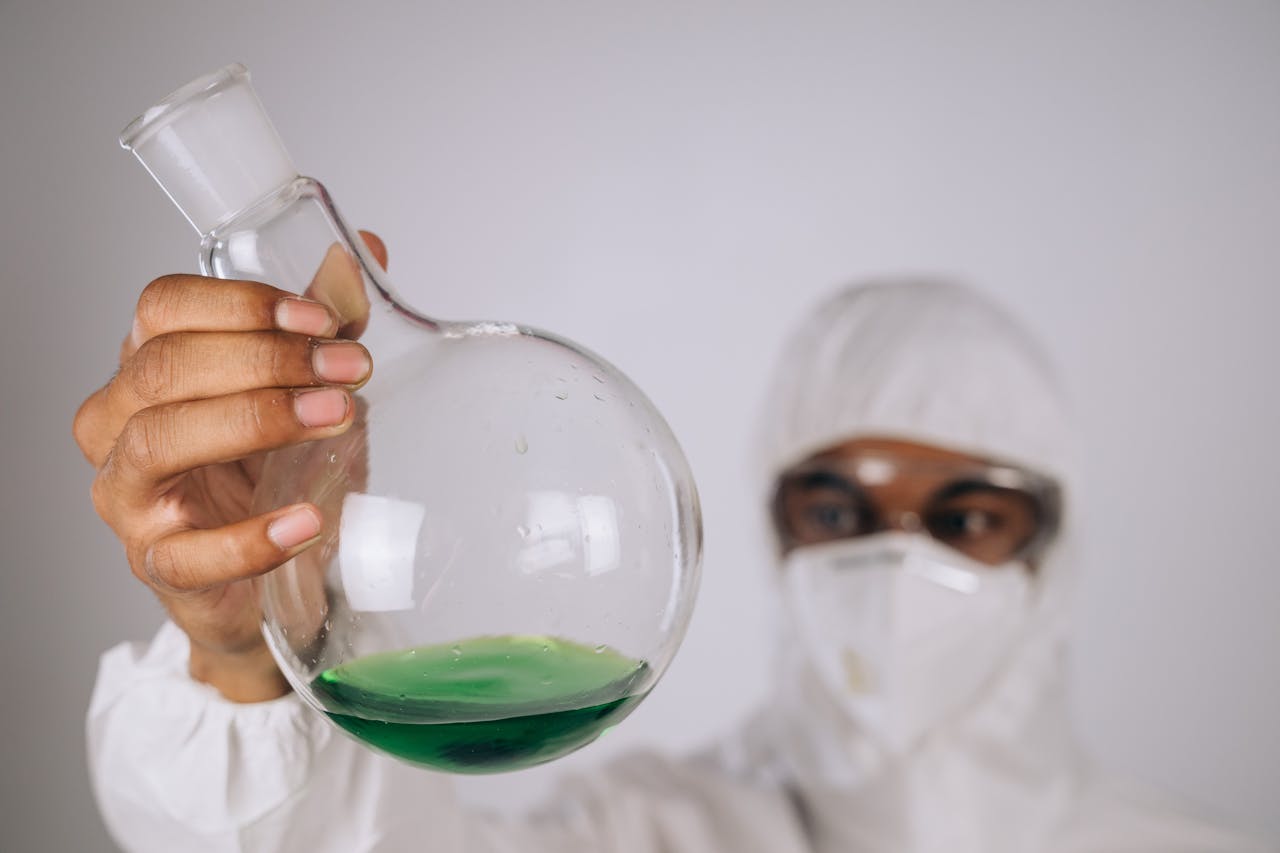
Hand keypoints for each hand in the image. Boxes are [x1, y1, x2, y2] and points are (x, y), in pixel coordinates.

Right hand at [74, 233, 385, 701]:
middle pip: (164, 366)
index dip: (240, 304)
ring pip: (160, 441)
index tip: (321, 318)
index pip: (162, 307)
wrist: (265, 572)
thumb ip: (323, 326)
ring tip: (337, 416)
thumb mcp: (306, 390)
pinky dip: (251, 538)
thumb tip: (360, 254)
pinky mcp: (159, 566)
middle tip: (349, 367)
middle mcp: (122, 423)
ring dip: (257, 421)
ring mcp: (131, 497)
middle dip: (266, 358)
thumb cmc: (273, 472)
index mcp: (150, 366)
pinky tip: (307, 521)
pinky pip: (188, 554)